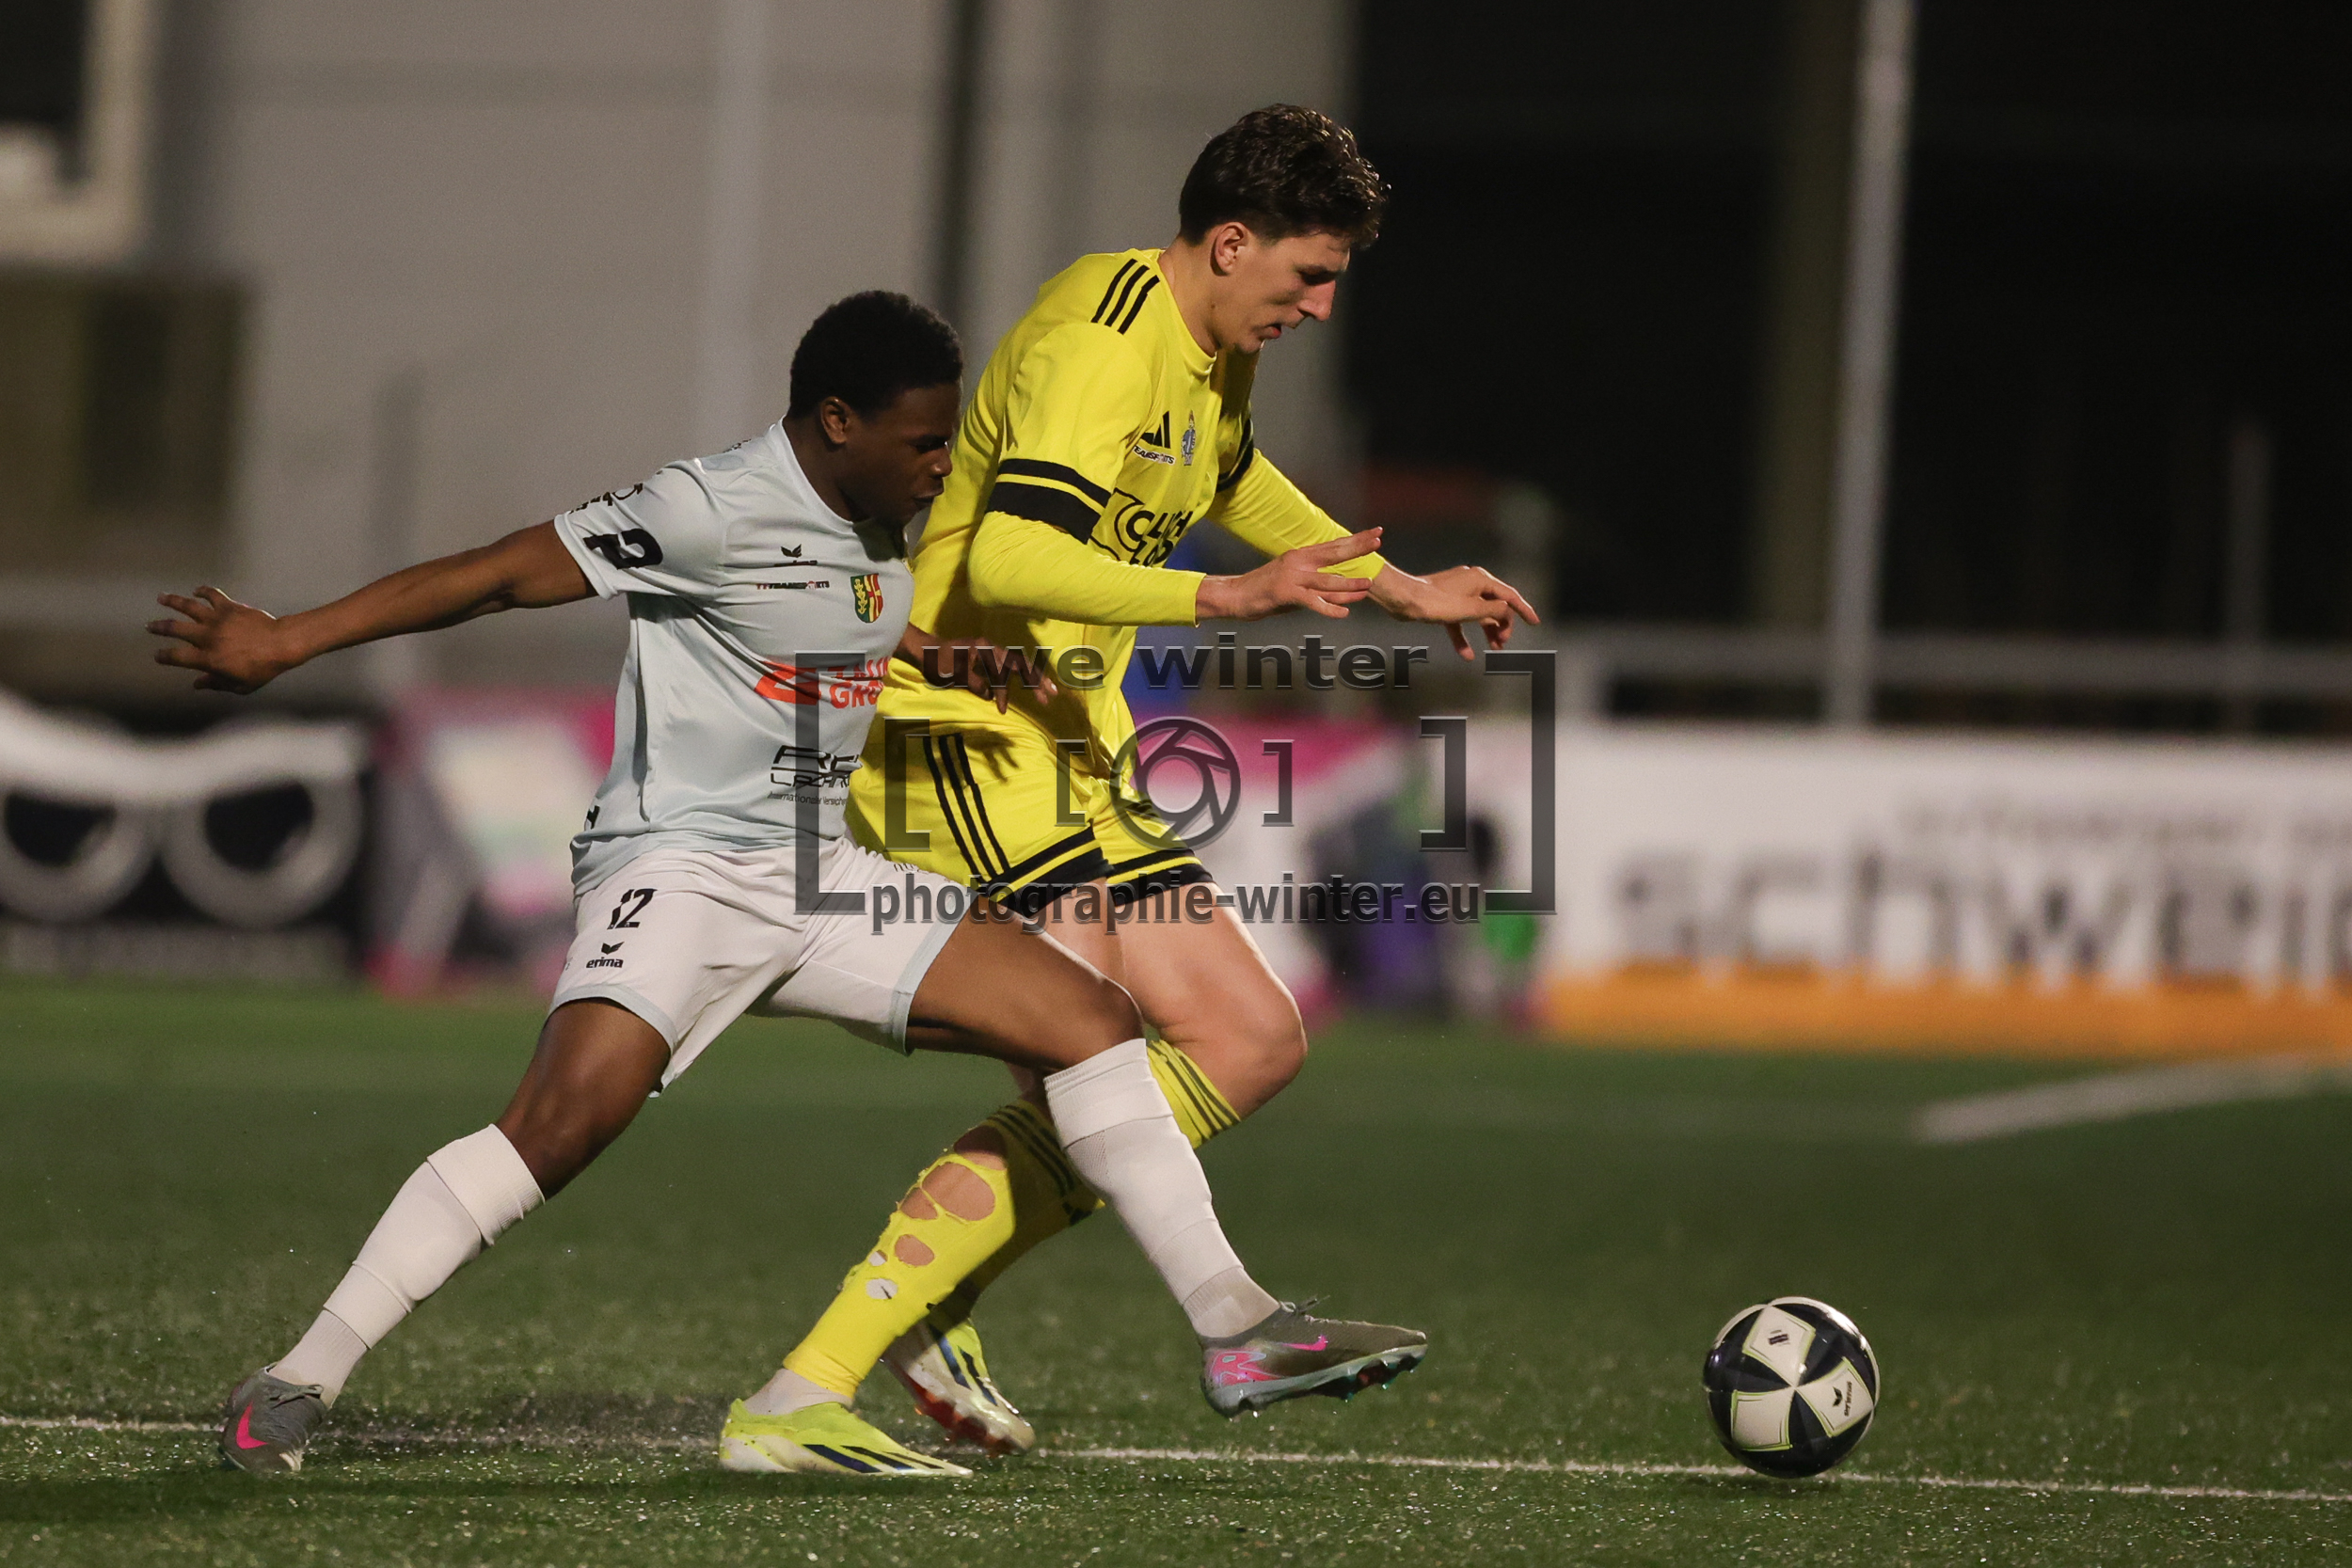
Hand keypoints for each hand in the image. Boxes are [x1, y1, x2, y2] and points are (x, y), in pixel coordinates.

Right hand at [148, 587, 303, 693]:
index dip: (164, 656)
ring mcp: (217, 620)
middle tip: (149, 626)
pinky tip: (197, 590)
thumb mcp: (239, 685)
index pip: (176, 657)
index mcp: (207, 658)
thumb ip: (216, 684)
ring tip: (161, 597)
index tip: (158, 656)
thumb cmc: (263, 669)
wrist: (281, 645)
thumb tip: (198, 684)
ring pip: (188, 607)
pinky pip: (212, 595)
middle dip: (159, 627)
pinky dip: (203, 591)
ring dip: (172, 601)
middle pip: (174, 629)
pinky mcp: (229, 607)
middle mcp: (207, 637)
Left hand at [903, 630, 1059, 711]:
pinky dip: (1016, 678)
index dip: (1006, 692)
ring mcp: (989, 651)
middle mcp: (990, 647)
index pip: (1005, 670)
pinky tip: (1024, 687)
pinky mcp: (985, 656)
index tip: (1002, 710)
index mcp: (984, 649)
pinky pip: (1007, 666)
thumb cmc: (936, 661)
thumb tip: (991, 696)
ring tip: (1047, 692)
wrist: (922, 649)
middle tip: (1052, 695)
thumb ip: (974, 683)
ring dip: (1032, 678)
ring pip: (1017, 664)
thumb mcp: (953, 674)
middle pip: (1020, 664)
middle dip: (1037, 680)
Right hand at [1195, 529, 1382, 620]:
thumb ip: (1318, 586)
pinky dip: (1328, 608)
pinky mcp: (1285, 593)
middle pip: (1334, 554)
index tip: (1376, 533)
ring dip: (1348, 584)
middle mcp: (1298, 562)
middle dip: (1358, 548)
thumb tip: (1344, 592)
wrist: (1234, 595)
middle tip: (1379, 541)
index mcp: (1301, 556)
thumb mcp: (1294, 583)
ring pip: (1326, 581)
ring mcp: (1292, 577)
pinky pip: (1312, 602)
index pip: (1334, 545)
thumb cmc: (1265, 591)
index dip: (1356, 539)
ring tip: (1367, 586)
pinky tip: (1343, 613)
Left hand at [1369, 564, 1539, 658]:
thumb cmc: (1436, 603)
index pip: (1510, 596)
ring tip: (1493, 648)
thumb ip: (1494, 611)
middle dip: (1502, 625)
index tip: (1535, 623)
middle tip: (1502, 644)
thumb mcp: (1472, 609)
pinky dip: (1465, 637)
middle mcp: (1472, 582)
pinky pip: (1461, 622)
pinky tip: (1468, 655)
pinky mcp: (1445, 604)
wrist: (1404, 600)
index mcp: (1481, 579)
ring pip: (1480, 615)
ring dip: (1487, 631)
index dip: (1524, 610)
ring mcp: (1458, 593)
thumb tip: (1508, 611)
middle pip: (1495, 606)